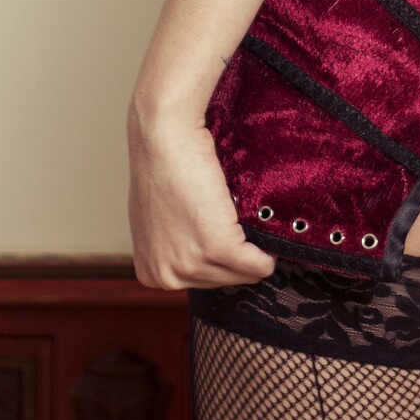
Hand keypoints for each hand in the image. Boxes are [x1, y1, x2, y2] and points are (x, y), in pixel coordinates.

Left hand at [127, 106, 276, 290]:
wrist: (165, 138)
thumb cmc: (162, 167)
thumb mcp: (158, 221)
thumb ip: (176, 247)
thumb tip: (199, 252)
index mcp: (152, 273)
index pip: (202, 282)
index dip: (218, 255)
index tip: (222, 231)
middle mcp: (167, 277)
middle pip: (225, 280)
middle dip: (236, 252)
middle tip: (233, 219)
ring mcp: (190, 264)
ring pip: (244, 273)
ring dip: (251, 247)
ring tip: (239, 215)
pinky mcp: (216, 246)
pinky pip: (259, 264)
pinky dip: (268, 251)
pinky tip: (262, 227)